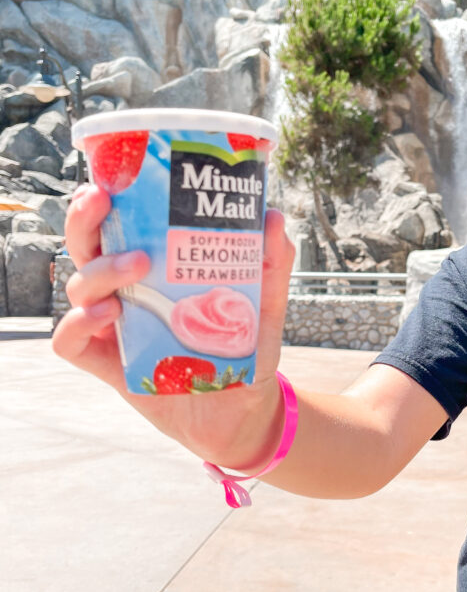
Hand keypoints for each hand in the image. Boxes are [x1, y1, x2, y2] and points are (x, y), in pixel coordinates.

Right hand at [52, 184, 295, 467]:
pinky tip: (106, 314)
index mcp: (155, 268)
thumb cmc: (246, 351)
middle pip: (85, 246)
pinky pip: (69, 341)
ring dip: (98, 270)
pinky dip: (76, 323)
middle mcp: (126, 290)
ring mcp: (114, 327)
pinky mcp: (108, 364)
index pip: (118, 225)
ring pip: (78, 286)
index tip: (110, 180)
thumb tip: (272, 216)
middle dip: (85, 220)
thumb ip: (271, 263)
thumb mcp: (266, 303)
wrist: (246, 411)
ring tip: (133, 268)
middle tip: (101, 202)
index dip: (104, 200)